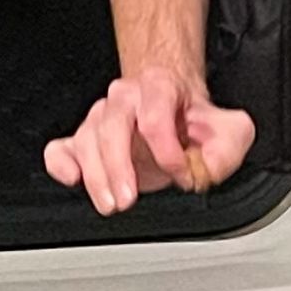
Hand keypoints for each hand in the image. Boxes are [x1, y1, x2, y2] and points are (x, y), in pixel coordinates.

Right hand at [43, 68, 255, 216]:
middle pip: (110, 126)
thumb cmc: (193, 122)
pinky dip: (62, 164)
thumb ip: (231, 143)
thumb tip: (209, 167)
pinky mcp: (83, 139)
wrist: (175, 113)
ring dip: (95, 176)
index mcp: (159, 87)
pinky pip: (60, 148)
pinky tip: (72, 178)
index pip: (154, 119)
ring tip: (110, 203)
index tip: (182, 175)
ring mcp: (100, 118)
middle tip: (127, 198)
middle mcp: (124, 98)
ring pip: (85, 140)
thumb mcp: (229, 128)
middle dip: (118, 166)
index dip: (169, 153)